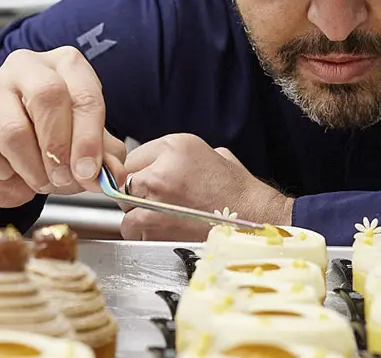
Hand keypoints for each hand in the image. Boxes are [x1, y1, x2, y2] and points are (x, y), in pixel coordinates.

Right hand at [0, 46, 128, 208]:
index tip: (89, 172)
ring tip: (38, 181)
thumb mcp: (84, 144)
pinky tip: (10, 175)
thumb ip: (103, 157)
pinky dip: (3, 176)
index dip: (89, 138)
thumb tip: (113, 174)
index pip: (83, 94)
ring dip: (31, 169)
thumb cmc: (49, 139)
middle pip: (47, 97)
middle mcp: (25, 65)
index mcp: (64, 64)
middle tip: (62, 180)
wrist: (1, 151)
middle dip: (58, 149)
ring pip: (14, 131)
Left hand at [119, 134, 293, 241]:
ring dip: (138, 213)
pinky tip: (162, 232)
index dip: (140, 173)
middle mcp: (162, 168)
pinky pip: (132, 228)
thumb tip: (157, 164)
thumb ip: (178, 156)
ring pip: (125, 206)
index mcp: (176, 146)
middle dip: (137, 193)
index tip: (147, 184)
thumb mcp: (212, 154)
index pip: (134, 157)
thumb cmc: (237, 190)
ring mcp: (156, 198)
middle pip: (126, 182)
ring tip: (161, 219)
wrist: (255, 218)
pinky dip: (141, 233)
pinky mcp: (155, 225)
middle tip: (157, 203)